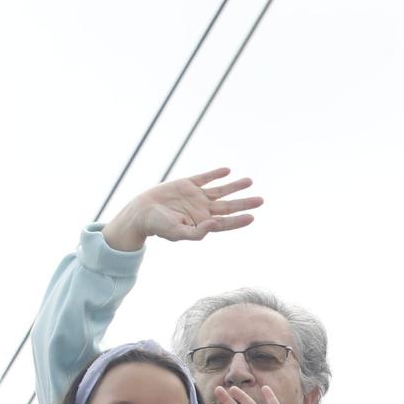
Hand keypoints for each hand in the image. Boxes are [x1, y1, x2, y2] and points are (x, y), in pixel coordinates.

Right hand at [102, 167, 262, 251]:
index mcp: (202, 223)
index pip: (225, 223)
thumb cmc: (159, 226)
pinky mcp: (187, 184)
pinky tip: (227, 171)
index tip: (252, 217)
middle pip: (228, 206)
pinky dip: (216, 174)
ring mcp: (196, 196)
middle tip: (261, 200)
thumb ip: (198, 232)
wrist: (142, 212)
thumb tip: (215, 224)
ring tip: (249, 181)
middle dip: (244, 203)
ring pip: (220, 190)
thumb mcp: (178, 233)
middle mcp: (202, 210)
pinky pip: (205, 178)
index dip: (239, 221)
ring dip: (235, 186)